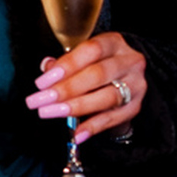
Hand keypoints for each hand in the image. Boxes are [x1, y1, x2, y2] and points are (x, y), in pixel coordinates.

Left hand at [24, 32, 145, 144]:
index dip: (66, 65)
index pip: (91, 50)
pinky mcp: (135, 107)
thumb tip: (47, 68)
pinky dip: (93, 127)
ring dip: (76, 107)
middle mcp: (128, 62)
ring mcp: (135, 85)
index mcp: (114, 43)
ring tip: (52, 112)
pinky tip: (76, 133)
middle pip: (97, 75)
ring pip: (107, 97)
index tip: (43, 81)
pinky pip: (113, 119)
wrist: (130, 77)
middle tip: (41, 99)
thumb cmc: (101, 63)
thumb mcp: (86, 55)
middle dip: (66, 89)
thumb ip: (66, 62)